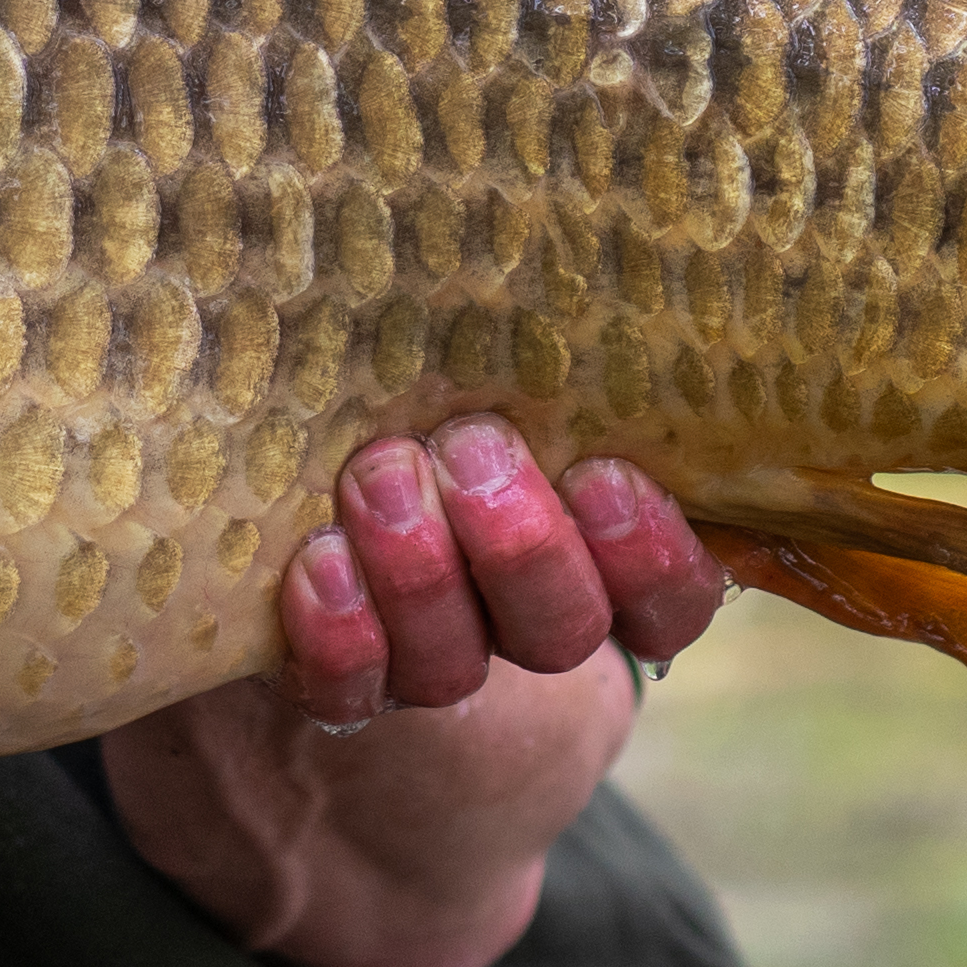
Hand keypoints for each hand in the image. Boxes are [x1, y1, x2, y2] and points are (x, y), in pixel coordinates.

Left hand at [100, 424, 727, 966]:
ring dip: (422, 571)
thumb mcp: (503, 423)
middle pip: (559, 622)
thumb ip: (529, 390)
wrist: (298, 662)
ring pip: (453, 658)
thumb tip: (551, 267)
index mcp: (594, 568)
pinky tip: (317, 569)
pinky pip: (347, 690)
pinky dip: (337, 634)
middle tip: (473, 452)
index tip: (606, 474)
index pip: (669, 595)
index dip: (651, 551)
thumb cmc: (421, 450)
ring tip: (382, 479)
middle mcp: (519, 634)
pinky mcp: (333, 698)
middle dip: (521, 541)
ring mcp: (427, 673)